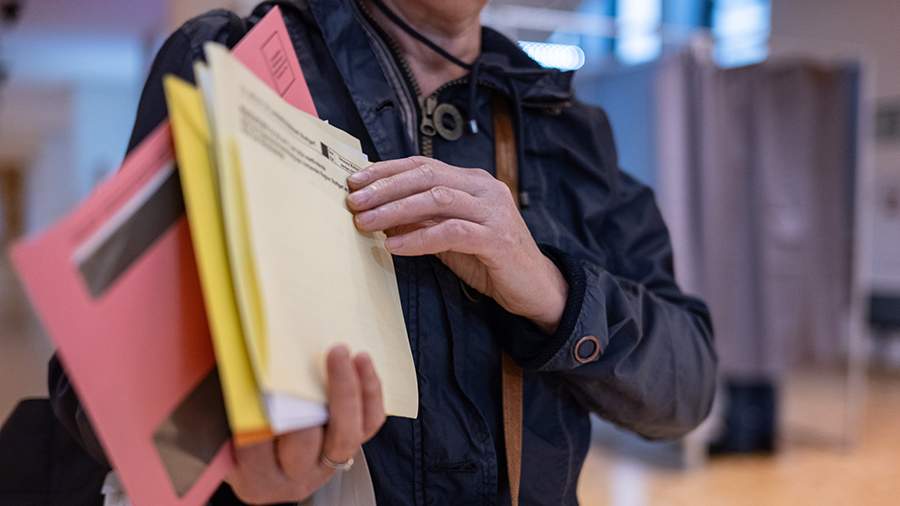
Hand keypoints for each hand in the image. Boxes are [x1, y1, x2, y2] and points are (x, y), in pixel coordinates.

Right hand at [226, 346, 384, 503]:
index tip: (255, 380)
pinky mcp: (350, 448)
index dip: (256, 415)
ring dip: (344, 389)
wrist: (267, 459)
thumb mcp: (219, 428)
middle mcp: (293, 479)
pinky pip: (369, 423)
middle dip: (304, 402)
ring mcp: (326, 466)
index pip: (255, 448)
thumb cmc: (235, 434)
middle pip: (304, 442)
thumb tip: (215, 356)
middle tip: (296, 365)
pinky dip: (369, 391)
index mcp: (255, 481)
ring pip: (345, 434)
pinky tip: (361, 361)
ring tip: (338, 353)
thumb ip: (224, 402)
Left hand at [347, 156, 567, 333]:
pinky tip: (395, 246)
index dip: (387, 170)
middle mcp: (484, 188)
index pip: (424, 165)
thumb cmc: (488, 260)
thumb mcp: (450, 235)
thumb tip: (379, 213)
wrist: (534, 287)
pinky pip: (452, 232)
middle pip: (427, 176)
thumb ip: (423, 219)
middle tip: (354, 201)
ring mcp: (493, 211)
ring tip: (366, 223)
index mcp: (472, 180)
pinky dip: (420, 238)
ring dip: (396, 210)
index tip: (355, 181)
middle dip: (385, 187)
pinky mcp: (497, 239)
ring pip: (437, 199)